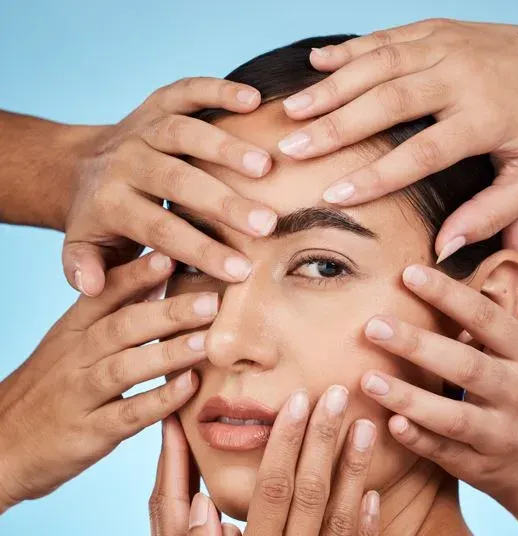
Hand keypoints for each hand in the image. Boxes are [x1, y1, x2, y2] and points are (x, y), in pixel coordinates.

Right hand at [0, 253, 217, 511]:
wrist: (2, 444)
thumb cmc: (49, 389)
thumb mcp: (69, 345)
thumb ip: (108, 315)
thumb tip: (156, 279)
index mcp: (72, 331)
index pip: (105, 294)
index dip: (138, 274)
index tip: (172, 254)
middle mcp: (75, 357)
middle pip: (122, 326)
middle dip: (168, 311)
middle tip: (211, 299)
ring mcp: (81, 394)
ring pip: (126, 367)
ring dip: (168, 353)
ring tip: (206, 341)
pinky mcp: (90, 431)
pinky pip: (128, 413)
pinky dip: (159, 400)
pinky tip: (189, 388)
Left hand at [22, 416, 240, 535]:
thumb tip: (216, 516)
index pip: (171, 500)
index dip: (172, 457)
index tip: (177, 415)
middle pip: (176, 495)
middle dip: (180, 451)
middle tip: (185, 406)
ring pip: (184, 514)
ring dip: (188, 474)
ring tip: (201, 438)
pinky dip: (200, 510)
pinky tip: (222, 501)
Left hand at [63, 77, 277, 295]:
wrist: (77, 169)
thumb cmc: (98, 223)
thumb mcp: (83, 252)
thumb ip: (84, 269)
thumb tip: (91, 287)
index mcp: (111, 203)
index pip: (161, 229)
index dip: (201, 250)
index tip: (240, 271)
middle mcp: (126, 162)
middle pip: (177, 180)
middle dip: (223, 203)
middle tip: (266, 225)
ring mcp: (142, 129)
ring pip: (183, 132)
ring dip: (226, 146)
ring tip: (266, 167)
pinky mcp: (156, 104)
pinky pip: (186, 92)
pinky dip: (218, 90)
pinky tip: (253, 98)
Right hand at [175, 387, 379, 535]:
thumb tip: (202, 502)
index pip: (274, 490)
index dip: (287, 442)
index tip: (297, 404)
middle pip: (312, 492)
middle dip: (325, 438)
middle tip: (338, 393)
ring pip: (343, 518)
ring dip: (354, 470)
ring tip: (366, 428)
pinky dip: (367, 525)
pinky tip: (372, 496)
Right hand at [279, 19, 517, 258]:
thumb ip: (490, 215)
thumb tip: (442, 249)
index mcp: (486, 117)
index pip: (420, 152)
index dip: (374, 176)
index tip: (333, 196)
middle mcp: (463, 75)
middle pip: (388, 101)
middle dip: (335, 127)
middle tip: (292, 149)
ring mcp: (449, 45)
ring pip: (379, 63)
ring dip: (331, 87)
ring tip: (291, 110)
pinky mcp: (439, 30)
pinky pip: (387, 36)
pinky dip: (349, 49)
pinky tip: (316, 64)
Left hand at [359, 219, 517, 517]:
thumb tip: (512, 220)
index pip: (488, 319)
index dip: (450, 296)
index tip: (409, 273)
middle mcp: (517, 391)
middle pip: (466, 367)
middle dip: (419, 345)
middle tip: (371, 324)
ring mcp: (498, 432)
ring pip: (453, 417)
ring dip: (409, 398)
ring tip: (367, 378)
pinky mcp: (478, 464)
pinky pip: (445, 454)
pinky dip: (418, 441)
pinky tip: (387, 424)